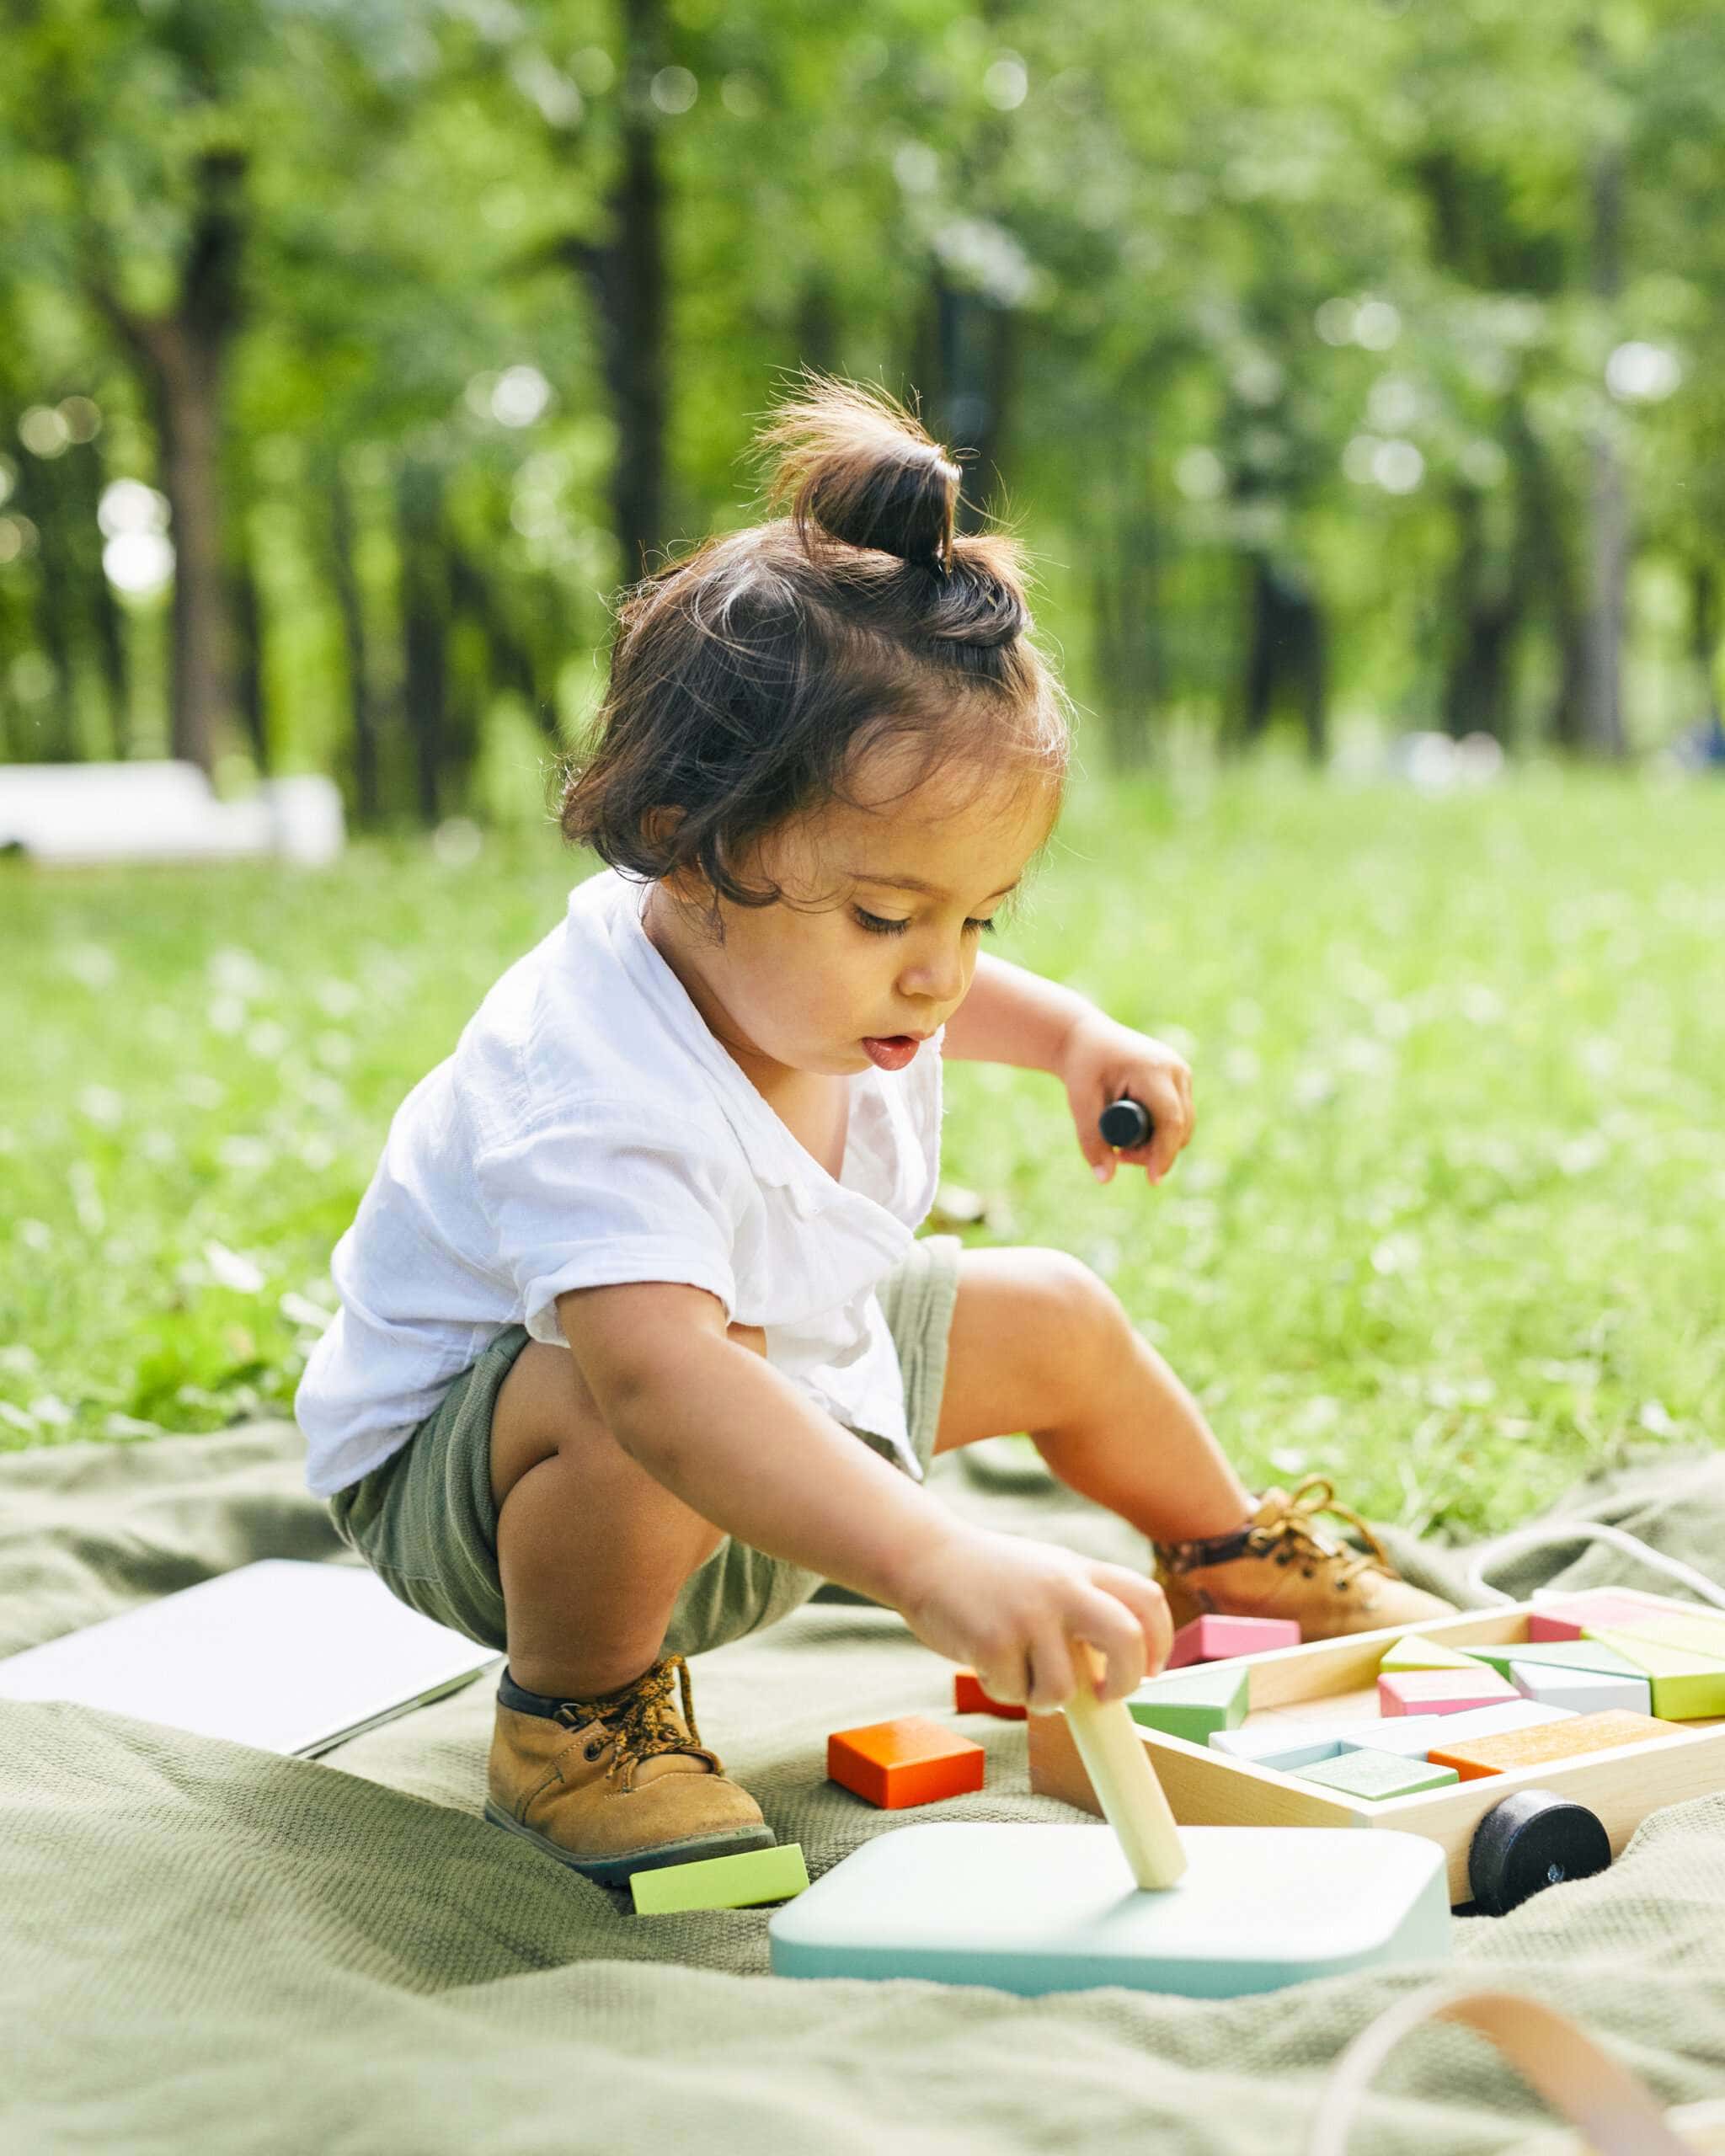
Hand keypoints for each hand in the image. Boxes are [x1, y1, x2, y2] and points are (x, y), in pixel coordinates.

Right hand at [891, 1524, 1171, 1711]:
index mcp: (1081, 1569)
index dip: (1161, 1643)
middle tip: (1104, 1696)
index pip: (1147, 1600)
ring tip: (1020, 1676)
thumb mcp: (1047, 1573)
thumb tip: (1114, 1673)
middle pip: (1126, 1638)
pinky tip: (986, 1661)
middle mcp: (1062, 1586)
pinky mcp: (993, 1640)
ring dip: (1044, 1699)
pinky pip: (1015, 1693)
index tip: (1149, 1670)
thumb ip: (1082, 1607)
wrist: (925, 1557)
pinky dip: (1004, 1690)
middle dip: (1126, 1681)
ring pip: (1064, 1687)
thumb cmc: (990, 1577)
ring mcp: (1028, 1613)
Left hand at [1059, 1013, 1193, 1185]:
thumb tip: (1105, 1179)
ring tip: (1121, 1144)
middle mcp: (1175, 1070)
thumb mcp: (1081, 1103)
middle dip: (1155, 1152)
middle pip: (1180, 1127)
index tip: (1153, 1179)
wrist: (1087, 1038)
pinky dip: (1163, 1131)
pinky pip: (1180, 1115)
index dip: (1164, 1153)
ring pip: (1183, 1125)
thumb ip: (1091, 1139)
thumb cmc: (1082, 1068)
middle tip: (1118, 1156)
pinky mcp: (1181, 1079)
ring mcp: (1182, 1073)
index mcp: (1153, 1070)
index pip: (1170, 1120)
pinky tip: (1136, 1133)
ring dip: (1159, 1143)